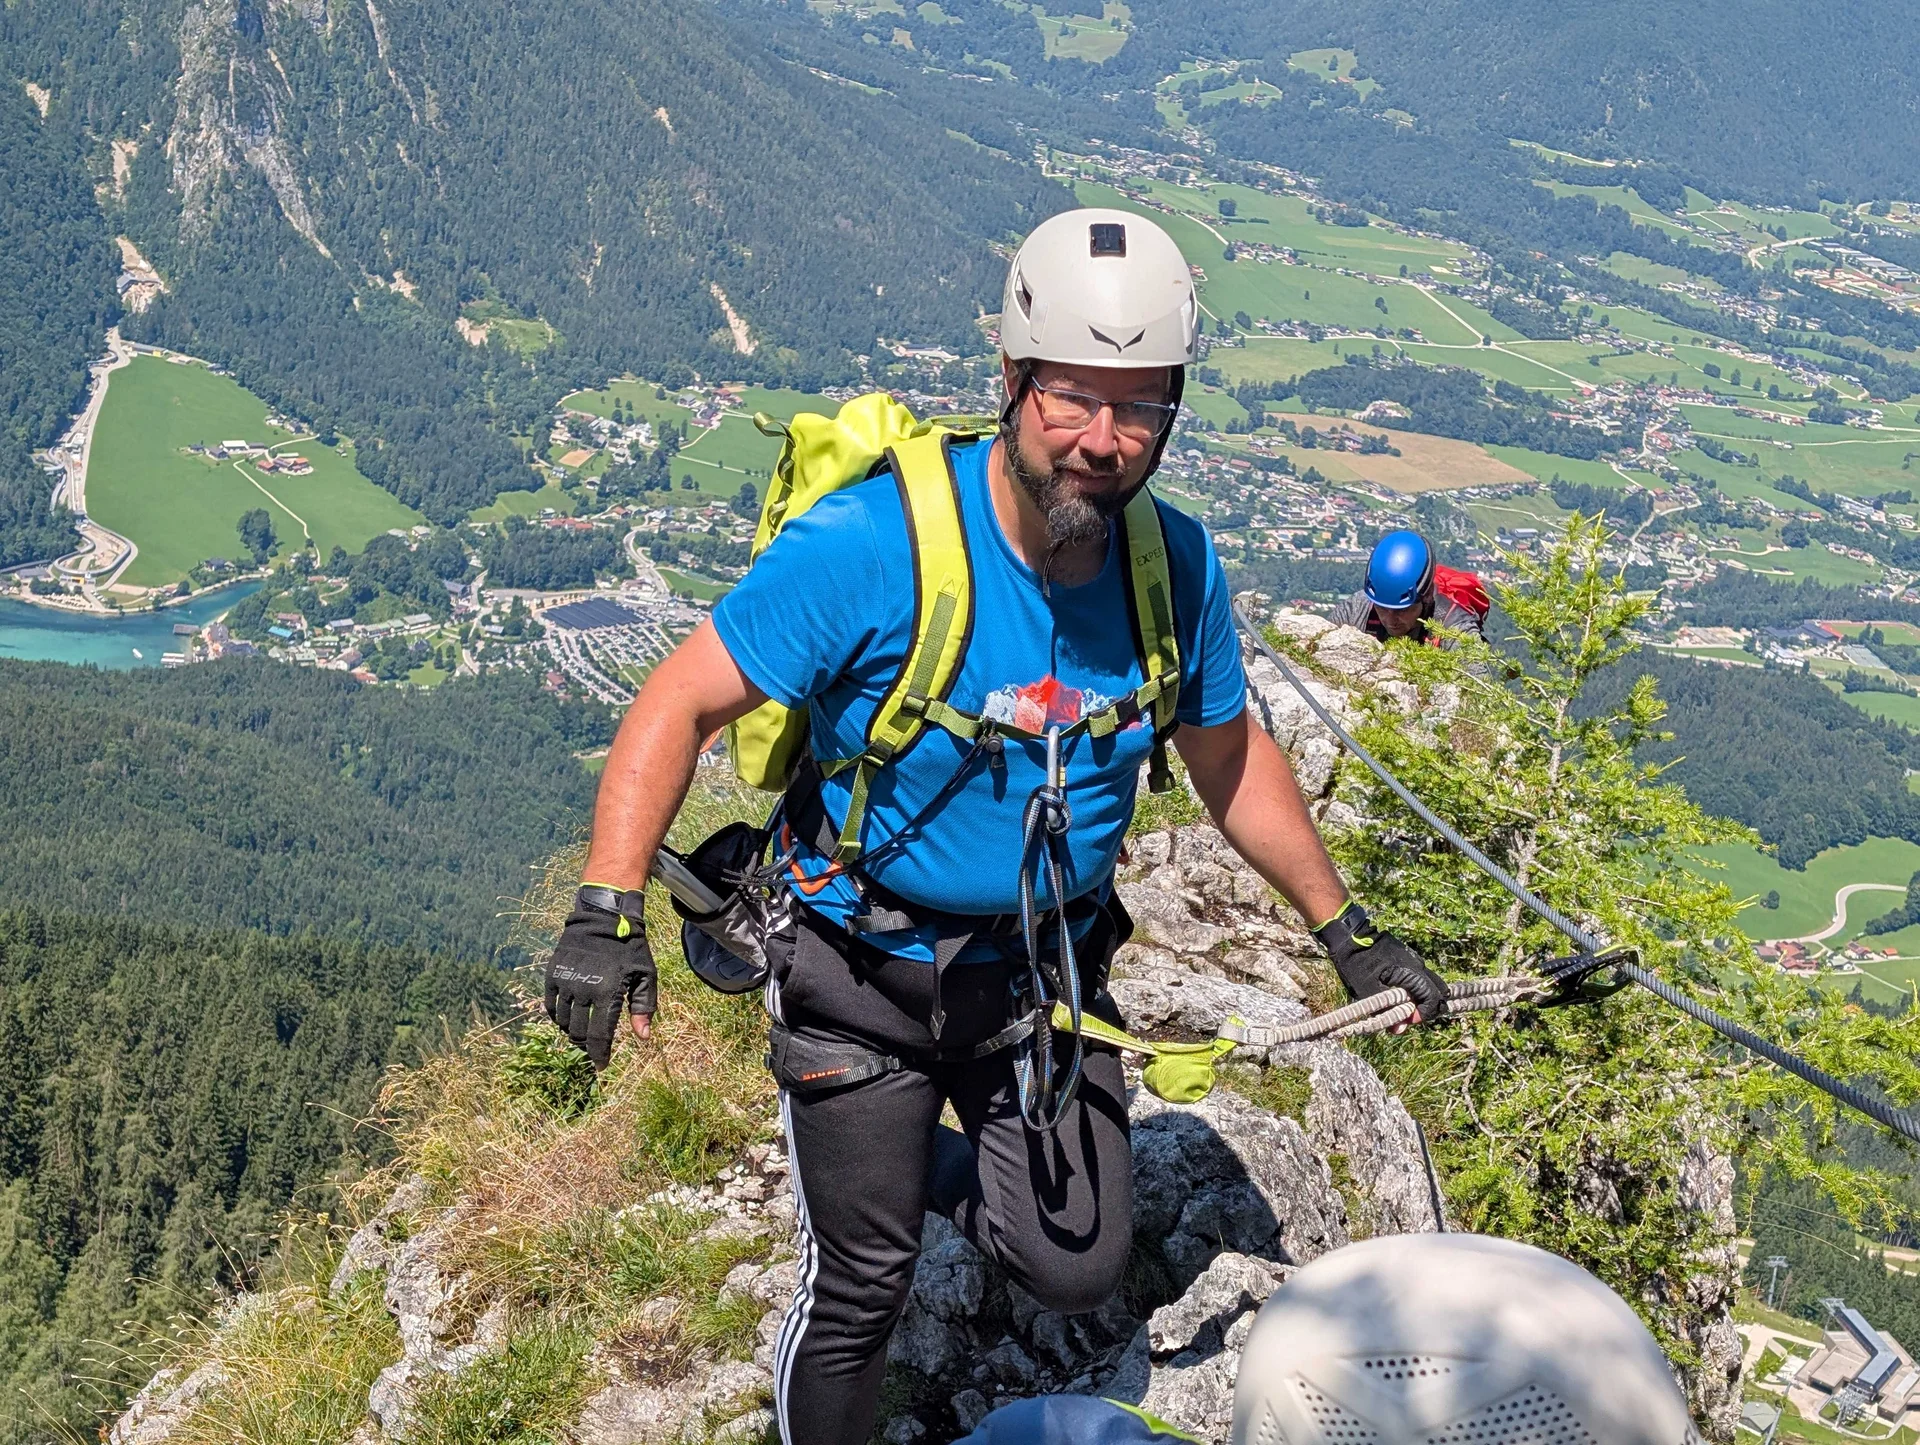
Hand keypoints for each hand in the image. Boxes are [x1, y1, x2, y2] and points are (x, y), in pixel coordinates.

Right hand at [544, 896, 656, 1068]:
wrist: (604, 916)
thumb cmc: (630, 948)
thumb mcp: (646, 975)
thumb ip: (644, 1007)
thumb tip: (642, 1038)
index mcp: (608, 993)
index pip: (599, 1036)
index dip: (599, 1055)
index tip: (601, 1067)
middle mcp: (583, 990)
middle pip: (578, 1032)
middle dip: (585, 1046)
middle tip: (592, 1048)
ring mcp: (566, 982)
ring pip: (563, 1021)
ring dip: (571, 1032)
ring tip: (581, 1033)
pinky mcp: (553, 974)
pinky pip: (551, 1005)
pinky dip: (557, 1017)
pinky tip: (567, 1018)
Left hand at [1312, 902, 1446, 1024]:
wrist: (1348, 935)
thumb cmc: (1356, 964)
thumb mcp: (1368, 993)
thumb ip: (1386, 1011)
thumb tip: (1400, 1030)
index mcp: (1413, 974)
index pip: (1434, 1000)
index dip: (1423, 1014)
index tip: (1406, 1019)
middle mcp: (1419, 965)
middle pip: (1439, 992)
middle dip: (1426, 1007)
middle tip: (1406, 1014)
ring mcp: (1414, 960)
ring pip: (1430, 984)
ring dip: (1420, 998)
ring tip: (1399, 1004)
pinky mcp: (1407, 958)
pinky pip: (1419, 976)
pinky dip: (1414, 988)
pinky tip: (1395, 992)